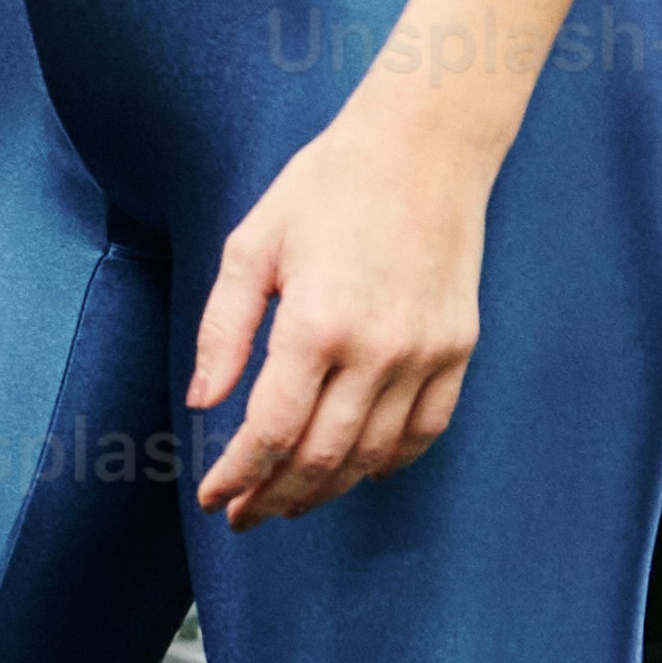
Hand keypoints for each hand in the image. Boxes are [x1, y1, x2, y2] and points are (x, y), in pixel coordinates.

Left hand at [189, 109, 494, 525]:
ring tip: (290, 502)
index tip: (212, 499)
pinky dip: (389, 462)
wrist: (424, 146)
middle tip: (244, 515)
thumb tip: (202, 402)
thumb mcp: (251, 246)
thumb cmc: (326, 186)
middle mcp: (376, 350)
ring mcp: (425, 353)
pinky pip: (425, 430)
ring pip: (372, 455)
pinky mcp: (458, 348)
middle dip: (274, 498)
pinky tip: (358, 471)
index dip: (237, 476)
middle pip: (319, 458)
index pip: (270, 431)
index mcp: (314, 323)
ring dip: (326, 490)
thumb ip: (222, 330)